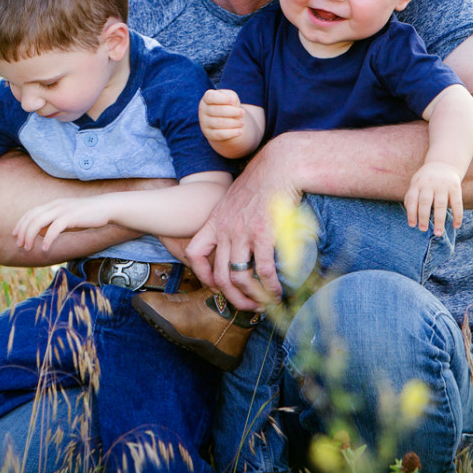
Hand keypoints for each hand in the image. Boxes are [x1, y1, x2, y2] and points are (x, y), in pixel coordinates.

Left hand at [13, 196, 113, 252]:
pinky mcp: (71, 216)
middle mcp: (55, 205)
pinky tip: (46, 249)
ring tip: (29, 248)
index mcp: (53, 204)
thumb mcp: (67, 218)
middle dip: (23, 232)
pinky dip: (47, 239)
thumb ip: (53, 223)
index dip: (21, 224)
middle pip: (32, 217)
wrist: (106, 208)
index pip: (31, 213)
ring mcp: (63, 210)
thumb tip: (40, 232)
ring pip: (39, 222)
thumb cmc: (87, 215)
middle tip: (21, 245)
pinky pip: (54, 228)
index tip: (16, 236)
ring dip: (31, 236)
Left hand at [186, 135, 300, 310]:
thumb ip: (230, 219)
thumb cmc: (260, 182)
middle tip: (246, 306)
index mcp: (215, 221)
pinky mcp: (263, 234)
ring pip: (238, 277)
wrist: (278, 166)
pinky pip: (263, 270)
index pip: (195, 253)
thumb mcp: (234, 199)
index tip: (216, 285)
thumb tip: (237, 238)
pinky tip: (277, 291)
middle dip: (232, 297)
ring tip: (263, 303)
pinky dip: (270, 286)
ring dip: (251, 297)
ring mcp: (243, 233)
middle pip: (219, 275)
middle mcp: (225, 230)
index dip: (201, 274)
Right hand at [199, 89, 245, 142]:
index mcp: (207, 98)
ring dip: (233, 123)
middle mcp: (203, 110)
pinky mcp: (209, 134)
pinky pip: (219, 134)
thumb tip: (231, 102)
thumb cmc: (229, 105)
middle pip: (216, 110)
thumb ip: (231, 96)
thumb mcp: (230, 97)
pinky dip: (231, 133)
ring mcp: (204, 123)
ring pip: (218, 123)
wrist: (227, 121)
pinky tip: (239, 131)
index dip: (221, 99)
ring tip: (242, 123)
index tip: (233, 101)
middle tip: (242, 113)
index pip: (210, 97)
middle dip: (232, 112)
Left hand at [405, 162, 463, 233]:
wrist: (444, 163)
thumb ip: (411, 197)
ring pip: (441, 204)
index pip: (412, 199)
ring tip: (438, 233)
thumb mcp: (416, 184)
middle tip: (423, 230)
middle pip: (425, 202)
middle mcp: (429, 184)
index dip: (411, 213)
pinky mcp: (455, 187)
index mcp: (417, 184)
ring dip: (439, 220)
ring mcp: (443, 185)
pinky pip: (457, 203)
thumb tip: (410, 215)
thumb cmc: (426, 180)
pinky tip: (456, 226)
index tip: (412, 225)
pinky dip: (457, 215)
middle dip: (424, 217)